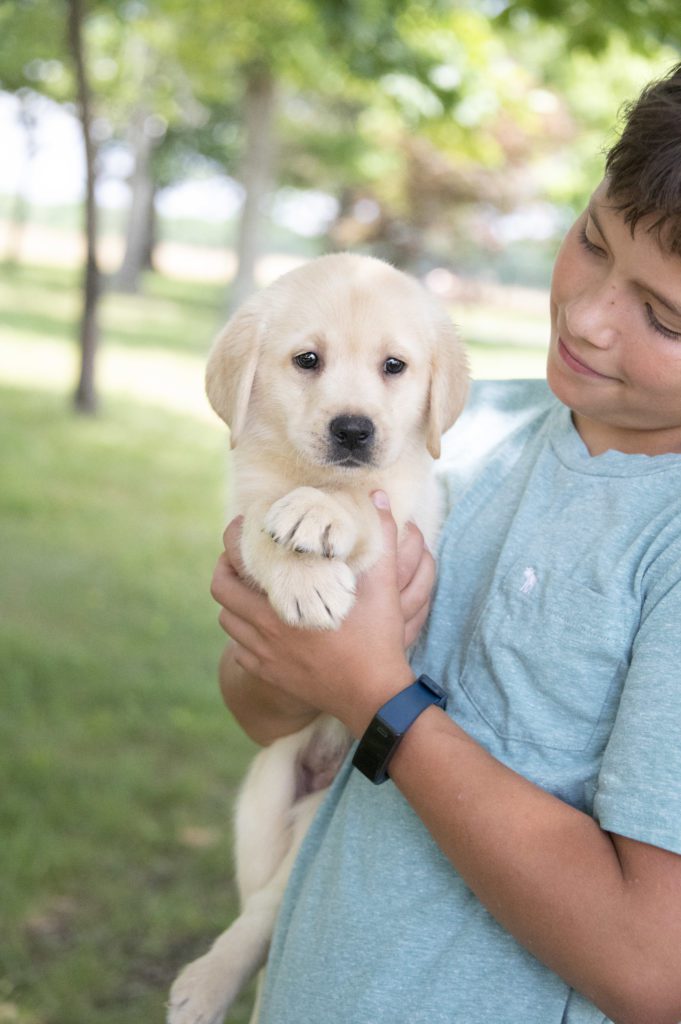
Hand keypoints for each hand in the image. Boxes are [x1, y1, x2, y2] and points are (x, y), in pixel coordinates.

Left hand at [210, 493, 433, 735]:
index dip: (230, 544)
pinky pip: (240, 651)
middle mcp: (265, 630)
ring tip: (250, 589)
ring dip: (233, 603)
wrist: (374, 696)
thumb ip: (381, 534)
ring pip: (228, 622)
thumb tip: (379, 494)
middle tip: (241, 558)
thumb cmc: (377, 638)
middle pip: (221, 592)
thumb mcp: (383, 583)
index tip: (241, 529)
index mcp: (282, 604)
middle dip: (226, 570)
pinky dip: (243, 634)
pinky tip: (262, 626)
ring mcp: (266, 656)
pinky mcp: (272, 675)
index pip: (233, 566)